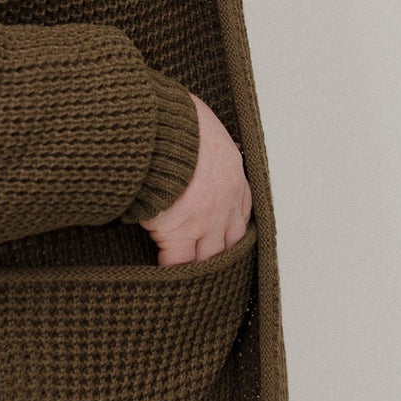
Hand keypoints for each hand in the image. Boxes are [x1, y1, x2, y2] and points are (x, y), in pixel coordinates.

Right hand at [138, 93, 251, 265]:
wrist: (159, 126)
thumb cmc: (173, 119)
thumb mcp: (199, 126)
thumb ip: (200, 144)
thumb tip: (185, 142)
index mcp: (233, 174)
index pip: (241, 211)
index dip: (230, 228)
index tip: (222, 238)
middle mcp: (226, 202)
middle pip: (230, 242)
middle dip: (220, 255)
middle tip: (210, 268)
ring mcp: (204, 220)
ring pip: (208, 258)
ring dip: (198, 268)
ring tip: (189, 281)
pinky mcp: (177, 232)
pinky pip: (177, 263)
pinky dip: (171, 272)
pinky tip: (162, 278)